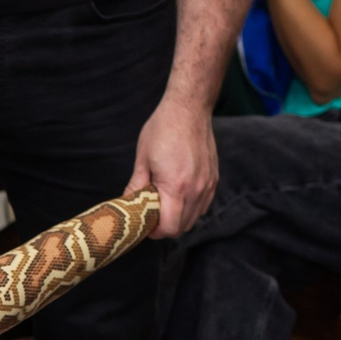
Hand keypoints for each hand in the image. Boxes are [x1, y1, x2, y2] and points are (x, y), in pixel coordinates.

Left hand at [127, 98, 220, 236]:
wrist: (189, 107)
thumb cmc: (163, 129)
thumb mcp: (142, 159)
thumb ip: (136, 187)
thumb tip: (127, 205)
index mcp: (176, 187)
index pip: (169, 228)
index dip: (155, 231)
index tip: (145, 222)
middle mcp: (195, 190)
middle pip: (181, 228)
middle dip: (165, 226)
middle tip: (152, 213)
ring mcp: (207, 185)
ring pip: (193, 218)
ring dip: (178, 217)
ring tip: (165, 202)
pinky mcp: (213, 179)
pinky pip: (203, 206)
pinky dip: (190, 208)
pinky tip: (178, 195)